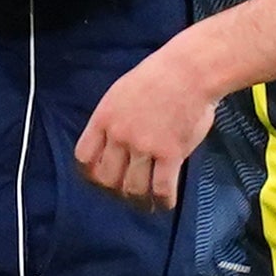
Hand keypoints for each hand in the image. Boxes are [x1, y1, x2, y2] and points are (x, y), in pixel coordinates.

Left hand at [75, 39, 221, 212]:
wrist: (191, 71)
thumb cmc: (159, 77)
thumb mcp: (121, 93)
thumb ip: (112, 119)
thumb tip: (110, 145)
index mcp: (104, 118)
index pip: (84, 157)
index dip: (90, 174)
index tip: (101, 179)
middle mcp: (120, 134)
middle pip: (106, 178)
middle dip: (115, 191)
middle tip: (127, 193)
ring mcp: (145, 145)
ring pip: (132, 188)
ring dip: (139, 201)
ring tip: (147, 203)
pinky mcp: (170, 153)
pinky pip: (161, 188)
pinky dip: (163, 201)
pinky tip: (166, 203)